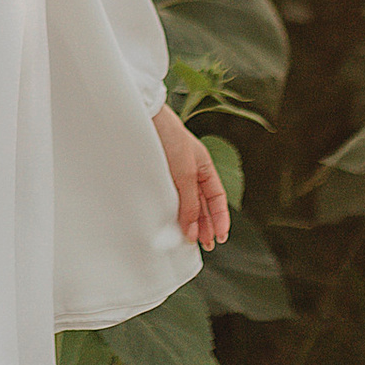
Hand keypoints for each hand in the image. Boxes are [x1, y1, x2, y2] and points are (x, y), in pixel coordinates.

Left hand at [152, 103, 228, 249]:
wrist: (143, 119)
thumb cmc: (169, 138)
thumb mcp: (185, 172)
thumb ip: (190, 202)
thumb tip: (193, 230)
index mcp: (204, 166)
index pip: (216, 197)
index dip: (220, 217)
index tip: (220, 237)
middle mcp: (190, 171)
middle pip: (203, 203)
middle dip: (206, 224)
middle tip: (206, 245)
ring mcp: (173, 174)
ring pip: (187, 203)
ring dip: (190, 222)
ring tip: (191, 242)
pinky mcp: (157, 176)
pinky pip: (170, 199)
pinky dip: (174, 213)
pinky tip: (173, 225)